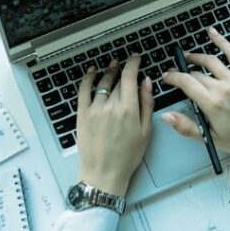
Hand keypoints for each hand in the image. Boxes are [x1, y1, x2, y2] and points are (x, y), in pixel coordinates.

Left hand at [75, 55, 152, 196]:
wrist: (104, 173)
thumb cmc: (128, 155)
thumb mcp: (146, 131)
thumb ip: (147, 104)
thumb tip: (147, 82)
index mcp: (129, 109)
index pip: (130, 77)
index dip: (133, 63)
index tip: (136, 57)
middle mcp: (111, 105)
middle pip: (118, 81)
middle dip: (123, 70)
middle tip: (126, 64)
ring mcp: (95, 109)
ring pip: (102, 83)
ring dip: (108, 72)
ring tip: (112, 66)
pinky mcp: (82, 115)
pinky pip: (84, 91)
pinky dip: (87, 78)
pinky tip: (91, 71)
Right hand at [161, 28, 229, 155]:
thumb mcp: (210, 138)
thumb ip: (186, 126)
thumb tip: (166, 116)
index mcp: (211, 104)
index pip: (186, 83)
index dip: (173, 78)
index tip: (167, 77)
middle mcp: (222, 88)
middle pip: (196, 73)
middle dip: (183, 71)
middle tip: (176, 72)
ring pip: (210, 61)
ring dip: (196, 57)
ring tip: (188, 57)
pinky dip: (222, 41)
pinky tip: (212, 33)